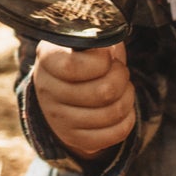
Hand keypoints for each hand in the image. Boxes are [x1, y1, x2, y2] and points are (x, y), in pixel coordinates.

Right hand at [32, 41, 135, 159]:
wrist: (62, 89)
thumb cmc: (82, 57)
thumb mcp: (85, 41)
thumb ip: (99, 37)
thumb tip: (113, 43)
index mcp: (47, 59)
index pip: (73, 67)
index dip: (101, 61)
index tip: (106, 56)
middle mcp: (47, 90)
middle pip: (103, 92)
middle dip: (122, 77)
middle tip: (120, 71)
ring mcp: (59, 118)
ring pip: (113, 113)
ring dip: (128, 97)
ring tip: (123, 88)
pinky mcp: (74, 138)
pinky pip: (115, 134)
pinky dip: (127, 119)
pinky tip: (121, 108)